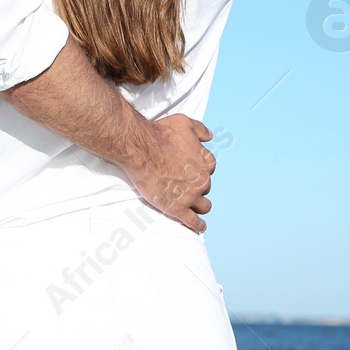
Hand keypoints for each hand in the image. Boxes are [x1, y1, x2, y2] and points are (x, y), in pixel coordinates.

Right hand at [126, 114, 215, 231]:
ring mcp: (190, 196)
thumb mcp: (184, 123)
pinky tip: (199, 227)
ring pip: (204, 206)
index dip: (199, 168)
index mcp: (205, 161)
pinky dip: (198, 225)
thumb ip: (200, 129)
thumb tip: (209, 136)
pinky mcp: (177, 208)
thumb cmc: (160, 133)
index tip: (190, 168)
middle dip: (197, 186)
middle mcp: (202, 180)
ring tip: (193, 206)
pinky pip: (193, 222)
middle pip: (205, 187)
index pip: (209, 168)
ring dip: (200, 205)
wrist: (140, 148)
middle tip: (182, 183)